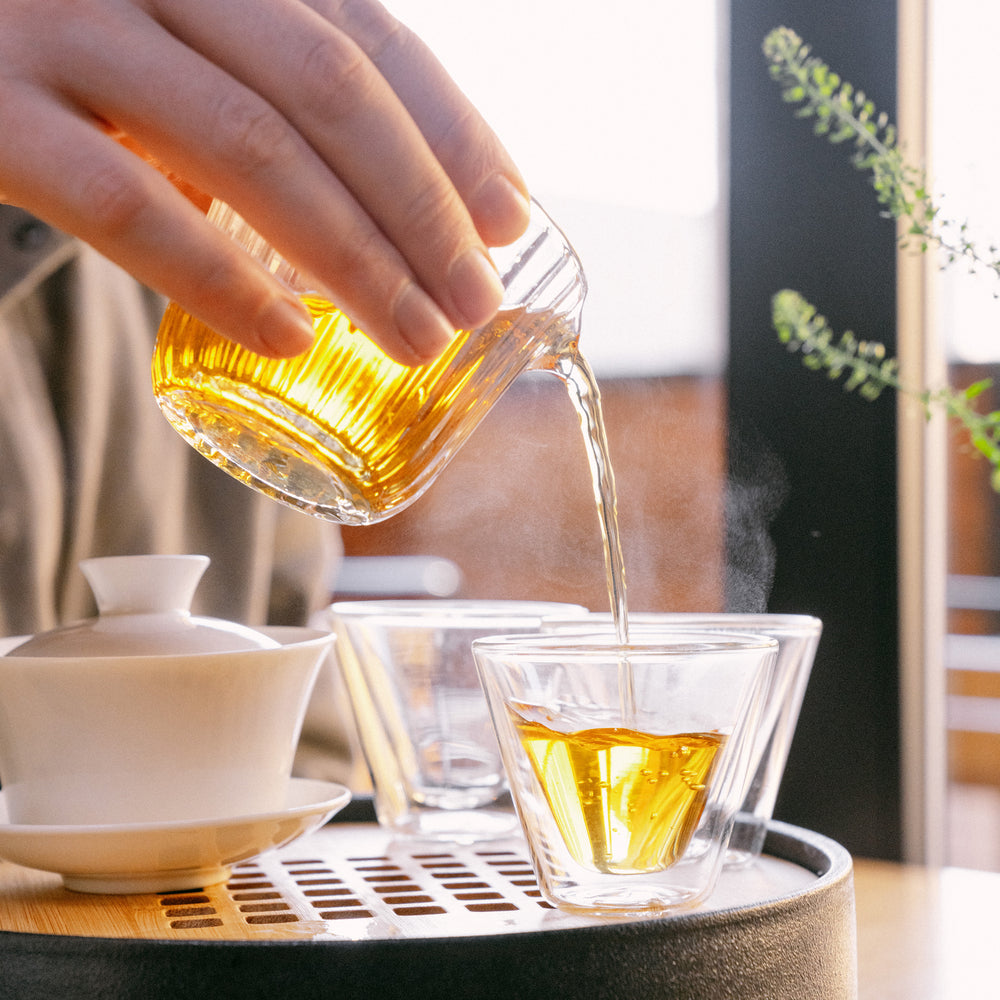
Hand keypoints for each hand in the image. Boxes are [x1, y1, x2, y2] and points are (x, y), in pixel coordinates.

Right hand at [0, 0, 529, 361]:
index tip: (509, 218)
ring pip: (249, 146)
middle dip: (419, 208)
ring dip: (353, 258)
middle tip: (474, 301)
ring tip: (413, 338)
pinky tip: (287, 338)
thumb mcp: (182, 47)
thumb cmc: (67, 58)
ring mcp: (60, 26)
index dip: (452, 130)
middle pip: (328, 89)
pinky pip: (126, 205)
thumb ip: (271, 92)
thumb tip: (402, 211)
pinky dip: (219, 279)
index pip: (369, 34)